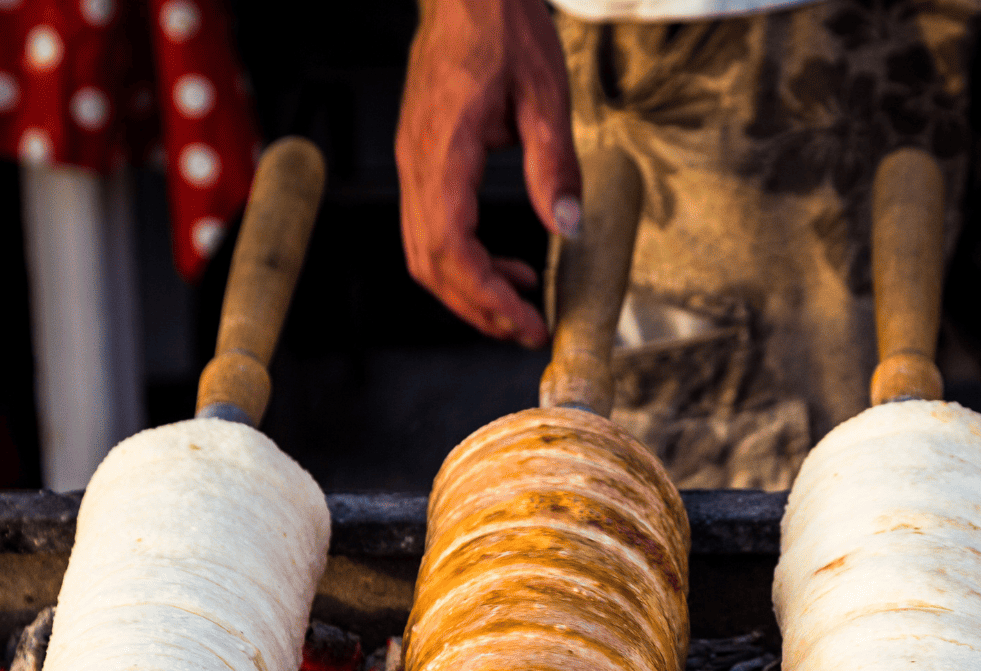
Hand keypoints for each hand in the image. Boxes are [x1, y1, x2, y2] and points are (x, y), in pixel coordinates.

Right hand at [397, 0, 580, 347]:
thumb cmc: (503, 29)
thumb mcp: (546, 95)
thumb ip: (554, 166)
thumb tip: (566, 228)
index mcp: (444, 151)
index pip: (452, 248)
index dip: (487, 297)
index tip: (526, 322)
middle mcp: (418, 164)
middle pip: (431, 265)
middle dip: (478, 309)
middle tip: (526, 330)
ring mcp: (413, 164)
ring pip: (424, 253)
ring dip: (469, 290)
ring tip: (519, 304)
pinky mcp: (421, 161)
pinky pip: (431, 229)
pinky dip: (465, 260)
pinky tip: (505, 264)